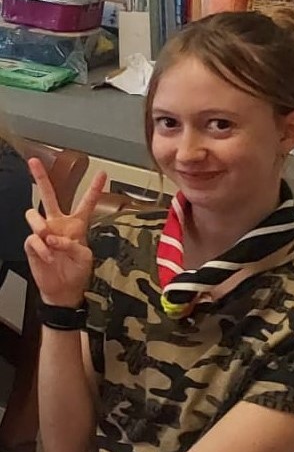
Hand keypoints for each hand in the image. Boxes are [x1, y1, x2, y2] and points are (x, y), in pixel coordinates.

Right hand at [25, 158, 106, 305]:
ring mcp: (44, 232)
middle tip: (34, 161)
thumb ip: (73, 245)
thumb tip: (54, 238)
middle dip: (40, 177)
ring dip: (39, 225)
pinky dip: (41, 248)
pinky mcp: (33, 244)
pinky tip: (48, 256)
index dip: (94, 188)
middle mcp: (58, 224)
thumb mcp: (85, 258)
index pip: (86, 202)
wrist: (63, 290)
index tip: (102, 173)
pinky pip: (32, 238)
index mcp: (76, 225)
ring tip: (48, 238)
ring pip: (33, 214)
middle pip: (48, 196)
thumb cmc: (77, 272)